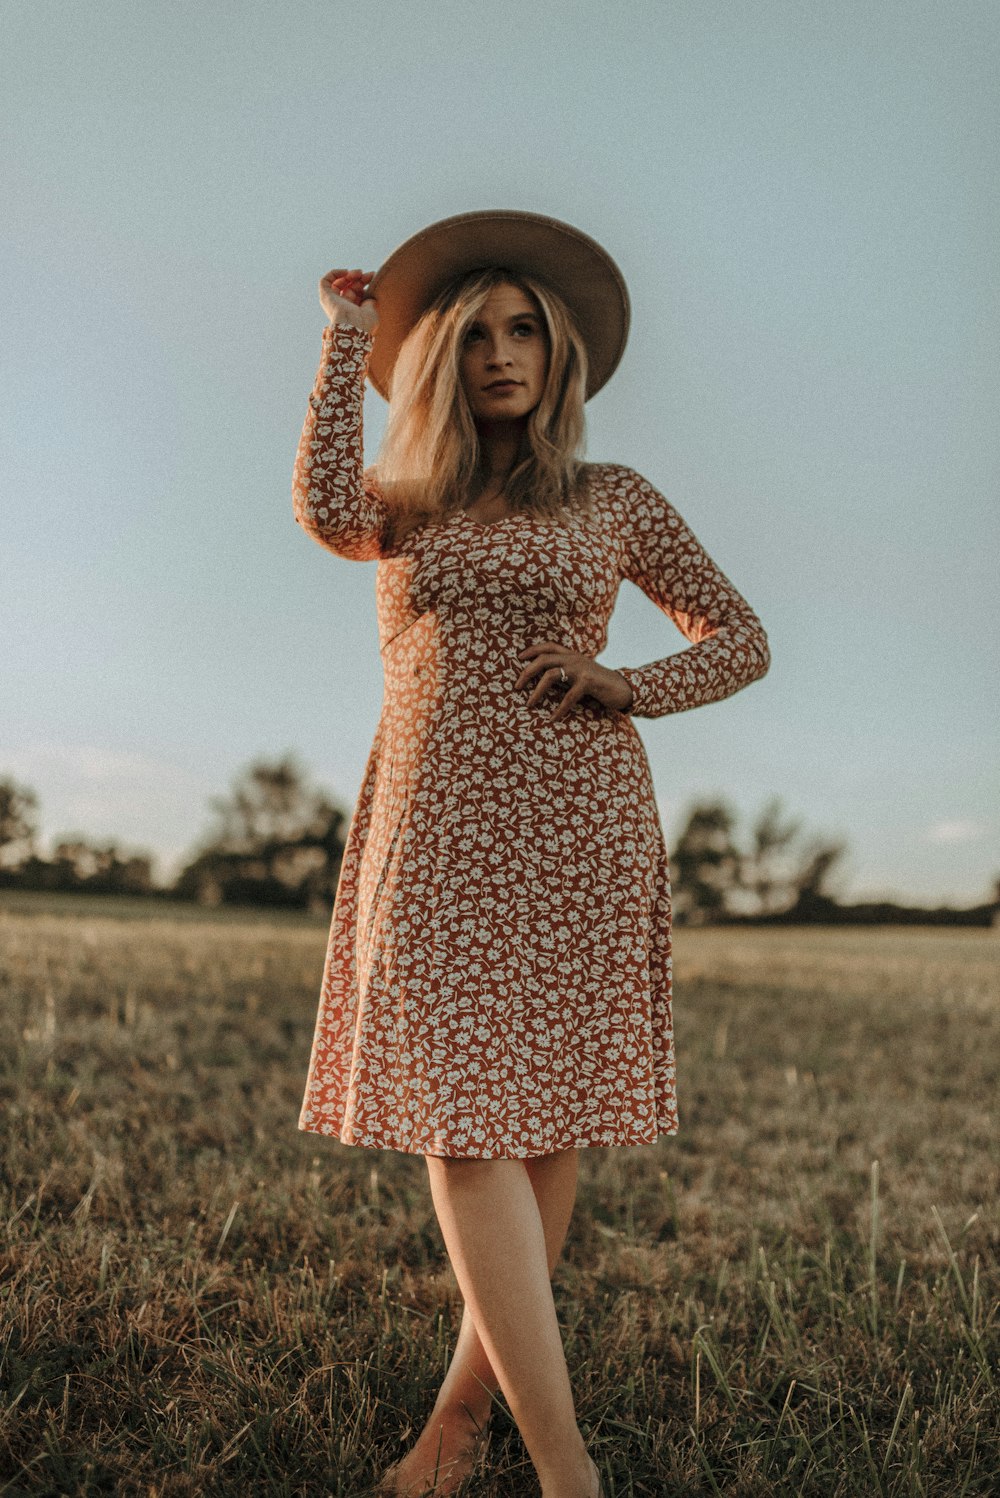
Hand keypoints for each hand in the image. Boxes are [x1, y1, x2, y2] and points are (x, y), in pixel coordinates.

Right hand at [319, 268, 378, 332]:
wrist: (353, 327)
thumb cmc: (364, 323)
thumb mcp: (372, 311)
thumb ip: (370, 301)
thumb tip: (369, 292)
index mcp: (353, 310)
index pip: (357, 293)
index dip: (364, 283)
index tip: (372, 276)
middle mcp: (342, 306)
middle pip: (349, 286)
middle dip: (359, 278)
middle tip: (367, 275)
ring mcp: (333, 301)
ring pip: (338, 283)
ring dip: (348, 275)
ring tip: (358, 273)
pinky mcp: (325, 296)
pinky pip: (325, 281)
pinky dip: (334, 273)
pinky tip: (345, 272)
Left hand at [515, 641, 633, 720]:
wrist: (623, 689)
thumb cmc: (598, 685)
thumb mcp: (580, 675)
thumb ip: (565, 674)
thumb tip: (543, 683)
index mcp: (572, 655)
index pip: (548, 646)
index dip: (532, 650)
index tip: (518, 658)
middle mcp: (574, 658)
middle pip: (544, 659)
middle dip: (527, 672)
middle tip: (516, 686)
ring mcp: (581, 669)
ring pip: (551, 674)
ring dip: (537, 691)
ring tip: (529, 704)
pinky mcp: (588, 682)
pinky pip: (568, 696)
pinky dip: (559, 709)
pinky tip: (553, 719)